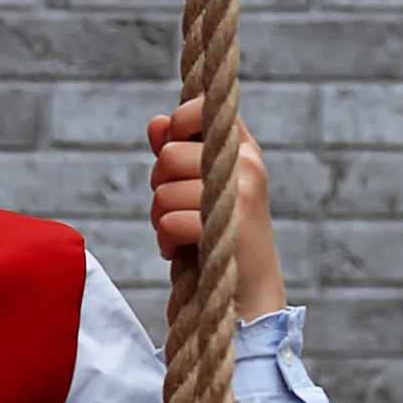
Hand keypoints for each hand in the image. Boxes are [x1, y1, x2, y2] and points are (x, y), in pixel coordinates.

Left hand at [146, 104, 282, 317]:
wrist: (246, 294)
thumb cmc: (217, 236)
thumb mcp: (197, 187)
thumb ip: (177, 152)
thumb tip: (156, 122)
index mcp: (243, 148)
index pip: (201, 108)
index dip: (176, 126)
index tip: (173, 152)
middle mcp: (246, 165)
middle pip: (168, 154)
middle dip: (158, 185)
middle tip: (174, 207)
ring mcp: (240, 194)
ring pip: (163, 191)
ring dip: (159, 218)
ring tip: (178, 233)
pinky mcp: (229, 228)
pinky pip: (169, 221)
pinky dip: (165, 241)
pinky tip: (177, 250)